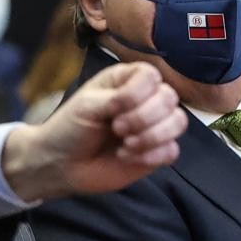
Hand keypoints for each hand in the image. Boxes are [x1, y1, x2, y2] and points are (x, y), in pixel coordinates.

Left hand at [3, 61, 185, 201]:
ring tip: (126, 144)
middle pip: (170, 98)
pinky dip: (151, 155)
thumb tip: (140, 100)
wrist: (61, 164)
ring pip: (178, 122)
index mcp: (127, 81)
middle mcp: (144, 100)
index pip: (152, 76)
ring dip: (152, 136)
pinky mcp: (155, 153)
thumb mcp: (87, 105)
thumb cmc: (70, 128)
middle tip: (117, 128)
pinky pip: (172, 150)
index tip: (116, 107)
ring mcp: (152, 127)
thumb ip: (116, 98)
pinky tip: (126, 157)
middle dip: (143, 117)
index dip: (139, 93)